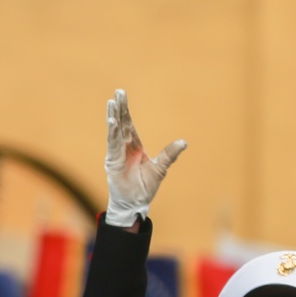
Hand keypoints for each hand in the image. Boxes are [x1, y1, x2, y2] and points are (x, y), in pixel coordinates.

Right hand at [104, 89, 186, 227]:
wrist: (136, 204)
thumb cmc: (145, 188)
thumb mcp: (160, 168)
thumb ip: (169, 154)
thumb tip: (184, 142)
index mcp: (134, 147)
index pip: (128, 124)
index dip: (125, 111)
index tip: (121, 95)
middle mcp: (124, 148)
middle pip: (121, 124)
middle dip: (119, 108)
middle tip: (118, 92)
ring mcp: (117, 154)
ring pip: (114, 131)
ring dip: (113, 117)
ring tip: (111, 103)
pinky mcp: (113, 162)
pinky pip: (112, 145)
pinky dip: (112, 133)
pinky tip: (112, 122)